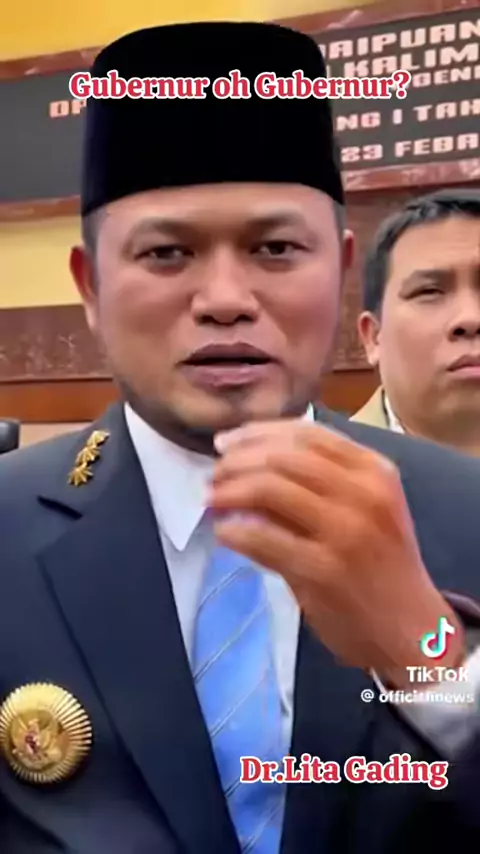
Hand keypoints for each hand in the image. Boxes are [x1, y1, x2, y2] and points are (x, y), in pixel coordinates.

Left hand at [208, 420, 464, 686]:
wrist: (411, 629)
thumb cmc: (381, 563)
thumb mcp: (367, 507)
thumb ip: (320, 480)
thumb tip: (248, 458)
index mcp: (374, 470)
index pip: (306, 433)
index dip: (257, 433)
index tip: (226, 443)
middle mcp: (363, 493)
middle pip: (283, 457)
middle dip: (237, 461)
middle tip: (214, 475)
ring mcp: (344, 532)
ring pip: (269, 489)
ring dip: (230, 491)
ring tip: (212, 500)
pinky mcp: (322, 571)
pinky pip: (262, 538)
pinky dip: (233, 531)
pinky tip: (223, 533)